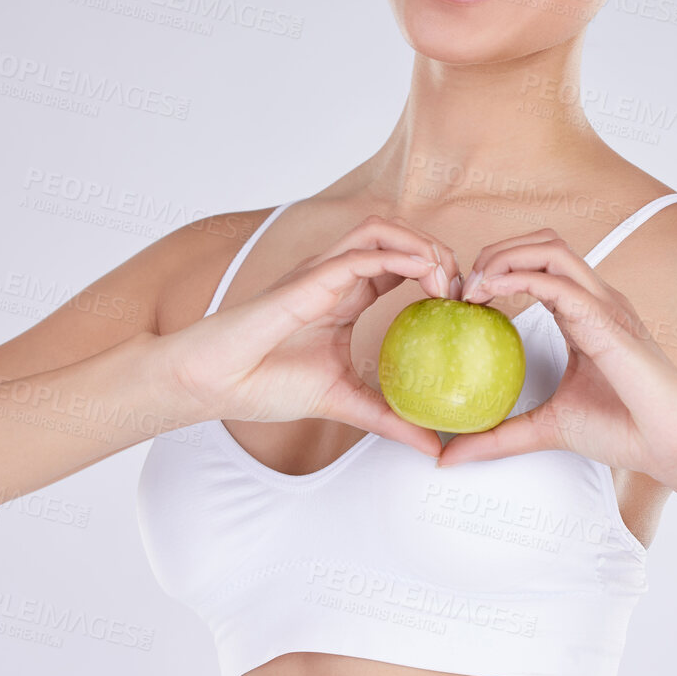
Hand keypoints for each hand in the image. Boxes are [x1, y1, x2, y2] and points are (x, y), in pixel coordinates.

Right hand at [163, 215, 461, 459]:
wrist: (211, 385)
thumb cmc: (262, 385)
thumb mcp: (344, 402)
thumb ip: (389, 418)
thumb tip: (434, 445)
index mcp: (344, 298)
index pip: (400, 266)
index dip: (437, 273)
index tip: (465, 305)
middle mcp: (335, 278)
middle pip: (397, 237)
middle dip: (439, 251)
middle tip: (464, 290)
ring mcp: (320, 274)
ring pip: (380, 230)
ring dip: (422, 245)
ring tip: (448, 280)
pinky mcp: (308, 280)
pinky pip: (360, 253)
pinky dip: (399, 256)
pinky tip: (426, 277)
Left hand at [435, 227, 676, 485]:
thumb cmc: (627, 431)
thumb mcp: (548, 428)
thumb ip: (501, 435)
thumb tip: (450, 455)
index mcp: (586, 313)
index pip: (539, 265)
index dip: (496, 269)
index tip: (461, 300)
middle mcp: (598, 299)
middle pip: (542, 243)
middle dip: (495, 252)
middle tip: (461, 289)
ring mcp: (607, 305)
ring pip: (550, 249)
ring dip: (503, 257)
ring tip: (472, 288)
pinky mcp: (610, 322)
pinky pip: (560, 284)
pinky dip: (520, 279)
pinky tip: (490, 296)